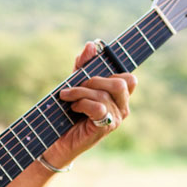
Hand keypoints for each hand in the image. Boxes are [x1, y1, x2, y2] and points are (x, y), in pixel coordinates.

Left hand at [48, 41, 136, 162]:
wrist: (56, 141)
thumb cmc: (67, 114)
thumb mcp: (75, 85)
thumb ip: (83, 66)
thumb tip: (92, 44)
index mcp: (119, 97)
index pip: (129, 78)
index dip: (111, 70)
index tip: (88, 71)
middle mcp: (122, 108)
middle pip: (121, 83)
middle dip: (94, 80)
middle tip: (77, 86)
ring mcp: (116, 119)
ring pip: (104, 94)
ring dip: (80, 92)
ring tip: (67, 98)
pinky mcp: (105, 127)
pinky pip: (99, 107)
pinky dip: (82, 104)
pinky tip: (73, 108)